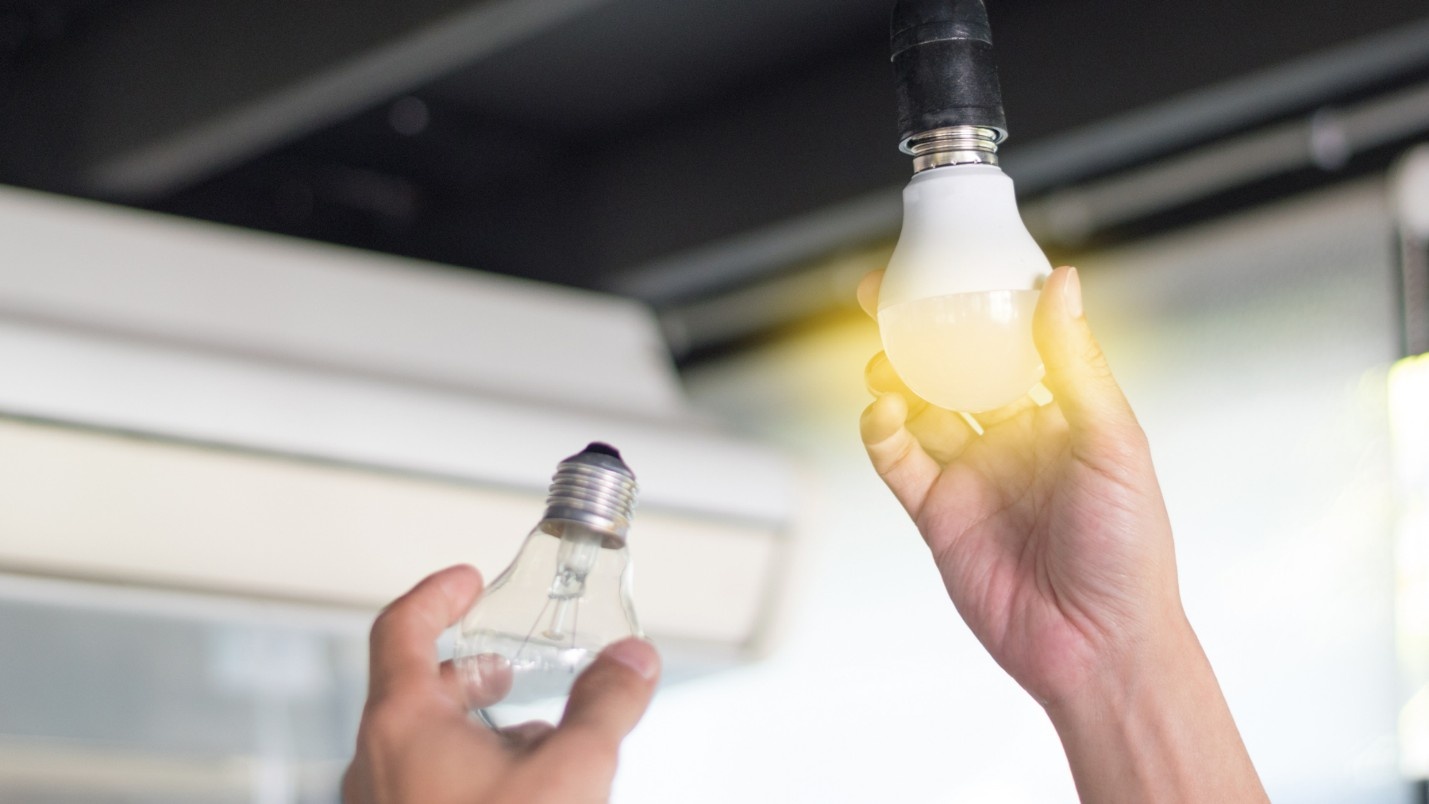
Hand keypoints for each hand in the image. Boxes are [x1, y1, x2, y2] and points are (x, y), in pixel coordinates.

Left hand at [342, 565, 659, 803]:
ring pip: (420, 744)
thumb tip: (633, 660)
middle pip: (414, 689)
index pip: (400, 628)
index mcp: (402, 724)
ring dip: (473, 727)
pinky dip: (467, 772)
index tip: (469, 580)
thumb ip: (605, 705)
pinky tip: (520, 795)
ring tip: (531, 738)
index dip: (437, 594)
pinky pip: (424, 787)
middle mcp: (376, 762)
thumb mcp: (570, 772)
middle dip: (470, 672)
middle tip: (507, 665)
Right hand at [860, 267, 1265, 801]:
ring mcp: (971, 476)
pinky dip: (881, 433)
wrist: (1099, 647)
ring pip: (917, 408)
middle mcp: (1012, 440)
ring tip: (883, 361)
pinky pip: (897, 461)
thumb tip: (1061, 283)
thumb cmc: (1130, 552)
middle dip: (917, 332)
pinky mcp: (936, 514)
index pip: (1011, 342)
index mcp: (1060, 415)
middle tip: (884, 298)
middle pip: (952, 369)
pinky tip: (882, 415)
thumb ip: (1074, 364)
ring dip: (894, 378)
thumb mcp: (1113, 442)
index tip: (947, 266)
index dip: (976, 303)